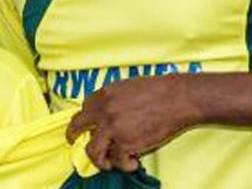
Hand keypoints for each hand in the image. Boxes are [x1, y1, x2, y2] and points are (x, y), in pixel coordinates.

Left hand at [66, 75, 201, 171]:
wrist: (177, 98)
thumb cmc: (158, 91)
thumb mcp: (127, 87)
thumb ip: (112, 99)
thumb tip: (104, 114)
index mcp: (104, 94)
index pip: (84, 109)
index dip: (86, 120)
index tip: (87, 126)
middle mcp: (103, 111)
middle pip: (77, 127)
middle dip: (73, 136)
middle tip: (74, 143)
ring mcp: (113, 128)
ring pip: (92, 150)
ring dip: (99, 160)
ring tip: (109, 163)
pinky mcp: (126, 144)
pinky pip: (117, 161)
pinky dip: (125, 165)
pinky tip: (134, 163)